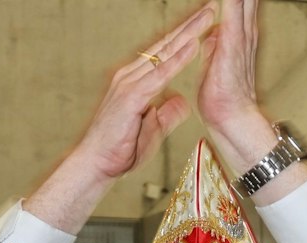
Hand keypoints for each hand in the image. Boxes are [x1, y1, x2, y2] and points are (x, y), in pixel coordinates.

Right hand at [26, 6, 214, 231]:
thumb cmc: (122, 149)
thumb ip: (167, 112)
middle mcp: (131, 76)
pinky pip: (160, 74)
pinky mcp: (131, 96)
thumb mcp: (153, 129)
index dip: (185, 37)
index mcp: (136, 81)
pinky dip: (178, 59)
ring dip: (188, 34)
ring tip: (207, 17)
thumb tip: (182, 101)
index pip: (165, 53)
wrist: (97, 164)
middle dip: (189, 26)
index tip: (205, 24)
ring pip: (164, 53)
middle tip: (210, 8)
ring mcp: (130, 83)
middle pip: (166, 45)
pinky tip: (193, 45)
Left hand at [194, 0, 306, 199]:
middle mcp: (244, 32)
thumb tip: (212, 34)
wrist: (231, 118)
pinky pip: (232, 9)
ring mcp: (240, 36)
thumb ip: (215, 44)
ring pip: (243, 0)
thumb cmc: (222, 96)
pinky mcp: (232, 42)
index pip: (242, 2)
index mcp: (240, 36)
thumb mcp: (214, 60)